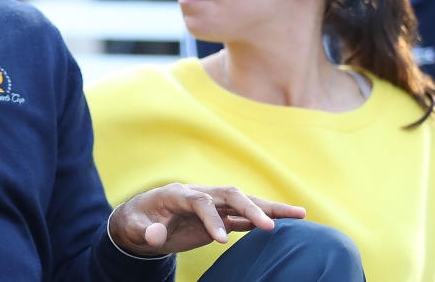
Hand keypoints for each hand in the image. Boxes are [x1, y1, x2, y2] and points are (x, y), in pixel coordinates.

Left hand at [108, 183, 306, 256]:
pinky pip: (243, 218)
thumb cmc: (137, 222)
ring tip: (300, 214)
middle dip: (251, 208)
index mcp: (178, 194)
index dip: (212, 220)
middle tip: (272, 226)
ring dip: (268, 208)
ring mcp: (211, 204)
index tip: (221, 240)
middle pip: (229, 195)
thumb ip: (145, 231)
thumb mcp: (134, 228)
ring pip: (243, 202)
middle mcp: (199, 194)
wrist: (140, 220)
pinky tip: (284, 225)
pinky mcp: (218, 217)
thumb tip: (155, 237)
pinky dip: (262, 220)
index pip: (201, 202)